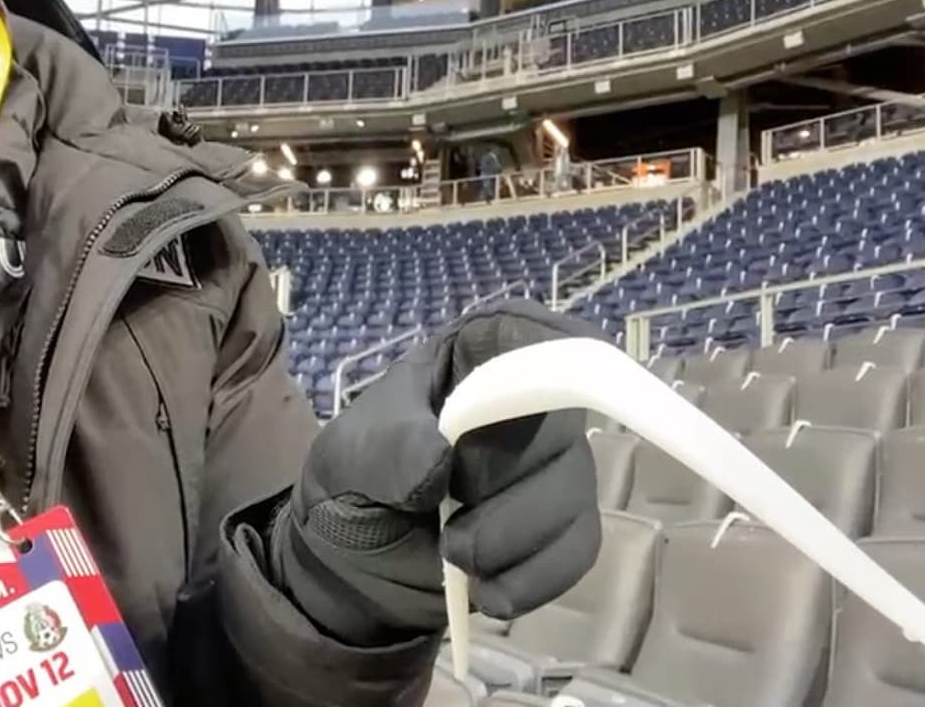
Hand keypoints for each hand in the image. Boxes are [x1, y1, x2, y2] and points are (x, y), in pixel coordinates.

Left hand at [273, 300, 603, 645]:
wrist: (352, 567)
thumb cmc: (351, 486)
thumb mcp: (346, 458)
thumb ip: (388, 448)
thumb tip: (441, 456)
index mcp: (471, 358)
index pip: (528, 334)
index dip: (541, 359)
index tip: (510, 404)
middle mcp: (524, 402)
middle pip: (558, 423)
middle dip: (503, 481)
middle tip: (449, 512)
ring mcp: (550, 464)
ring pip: (573, 491)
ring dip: (514, 539)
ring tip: (457, 556)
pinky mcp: (561, 526)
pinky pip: (578, 548)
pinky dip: (534, 578)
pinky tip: (490, 591)